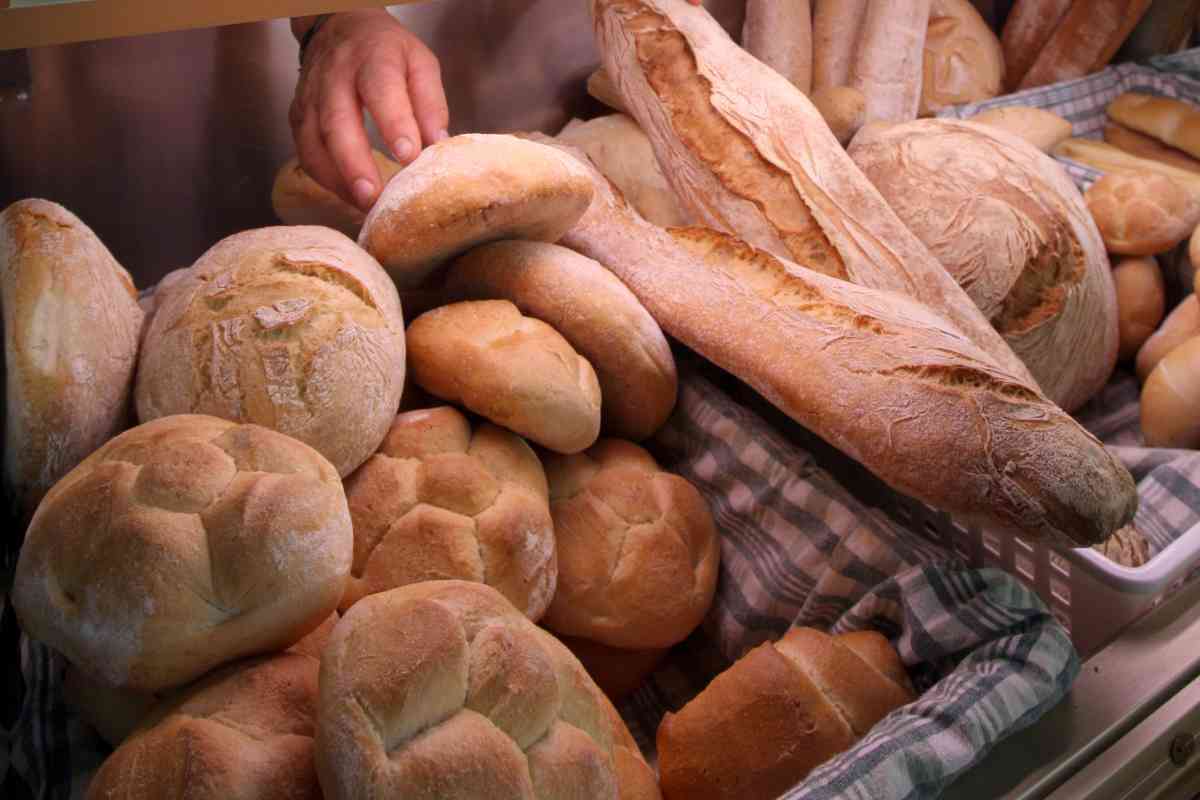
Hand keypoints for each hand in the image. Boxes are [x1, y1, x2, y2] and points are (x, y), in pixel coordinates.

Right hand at [290, 9, 448, 211]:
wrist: (337, 26)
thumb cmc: (386, 50)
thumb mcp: (420, 62)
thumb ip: (430, 102)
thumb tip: (437, 144)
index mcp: (372, 58)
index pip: (381, 90)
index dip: (394, 124)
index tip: (408, 157)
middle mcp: (334, 77)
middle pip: (337, 121)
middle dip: (354, 164)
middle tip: (374, 197)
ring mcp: (310, 97)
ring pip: (313, 142)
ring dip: (337, 179)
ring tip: (363, 206)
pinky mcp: (297, 115)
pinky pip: (305, 152)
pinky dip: (325, 178)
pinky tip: (348, 196)